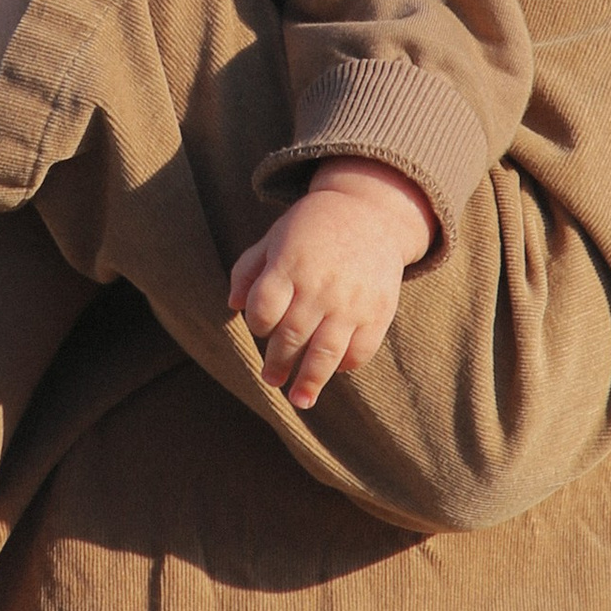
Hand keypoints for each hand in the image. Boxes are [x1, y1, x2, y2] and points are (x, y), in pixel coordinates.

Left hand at [229, 159, 434, 411]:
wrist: (371, 211)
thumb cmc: (312, 227)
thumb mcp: (276, 236)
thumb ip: (249, 269)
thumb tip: (232, 305)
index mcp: (290, 265)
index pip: (263, 308)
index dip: (257, 323)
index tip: (260, 325)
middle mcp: (320, 286)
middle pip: (291, 336)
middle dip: (277, 363)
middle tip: (270, 378)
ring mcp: (351, 302)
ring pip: (325, 352)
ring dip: (309, 380)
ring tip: (298, 399)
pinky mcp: (377, 312)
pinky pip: (360, 351)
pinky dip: (346, 365)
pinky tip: (335, 369)